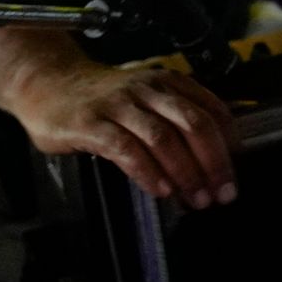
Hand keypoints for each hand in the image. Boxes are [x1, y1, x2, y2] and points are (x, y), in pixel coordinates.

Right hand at [0, 27, 238, 210]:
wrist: (47, 83)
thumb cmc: (101, 98)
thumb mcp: (144, 98)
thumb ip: (174, 119)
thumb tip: (211, 159)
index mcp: (166, 83)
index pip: (211, 110)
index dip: (228, 144)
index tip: (234, 172)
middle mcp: (147, 89)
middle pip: (193, 124)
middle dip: (214, 163)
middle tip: (222, 194)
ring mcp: (118, 105)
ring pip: (163, 138)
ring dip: (185, 172)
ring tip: (196, 199)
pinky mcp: (90, 123)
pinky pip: (126, 148)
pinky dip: (148, 172)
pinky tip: (160, 190)